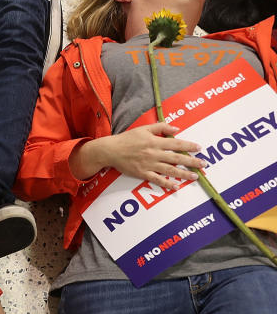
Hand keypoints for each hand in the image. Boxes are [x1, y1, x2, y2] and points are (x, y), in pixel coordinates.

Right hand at [74, 123, 203, 188]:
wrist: (111, 150)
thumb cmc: (127, 138)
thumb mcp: (144, 128)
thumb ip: (161, 127)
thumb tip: (176, 129)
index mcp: (155, 142)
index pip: (176, 144)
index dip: (189, 146)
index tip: (199, 148)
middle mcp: (154, 154)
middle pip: (177, 158)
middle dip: (192, 161)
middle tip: (203, 164)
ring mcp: (149, 165)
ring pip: (170, 170)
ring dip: (183, 174)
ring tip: (194, 176)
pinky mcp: (142, 173)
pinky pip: (157, 180)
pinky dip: (167, 184)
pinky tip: (176, 186)